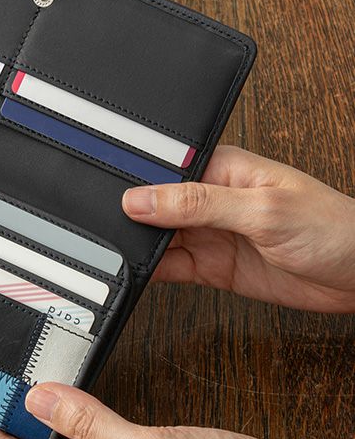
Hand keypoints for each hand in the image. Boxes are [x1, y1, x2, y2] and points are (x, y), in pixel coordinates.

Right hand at [122, 145, 354, 312]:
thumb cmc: (331, 227)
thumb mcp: (261, 209)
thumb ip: (198, 203)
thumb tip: (142, 198)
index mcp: (219, 168)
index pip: (164, 169)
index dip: (135, 180)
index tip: (109, 196)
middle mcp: (208, 199)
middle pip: (154, 205)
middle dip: (130, 216)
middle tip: (107, 228)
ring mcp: (208, 234)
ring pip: (156, 237)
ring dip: (138, 244)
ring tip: (116, 250)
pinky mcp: (210, 266)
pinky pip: (170, 266)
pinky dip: (151, 270)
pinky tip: (136, 270)